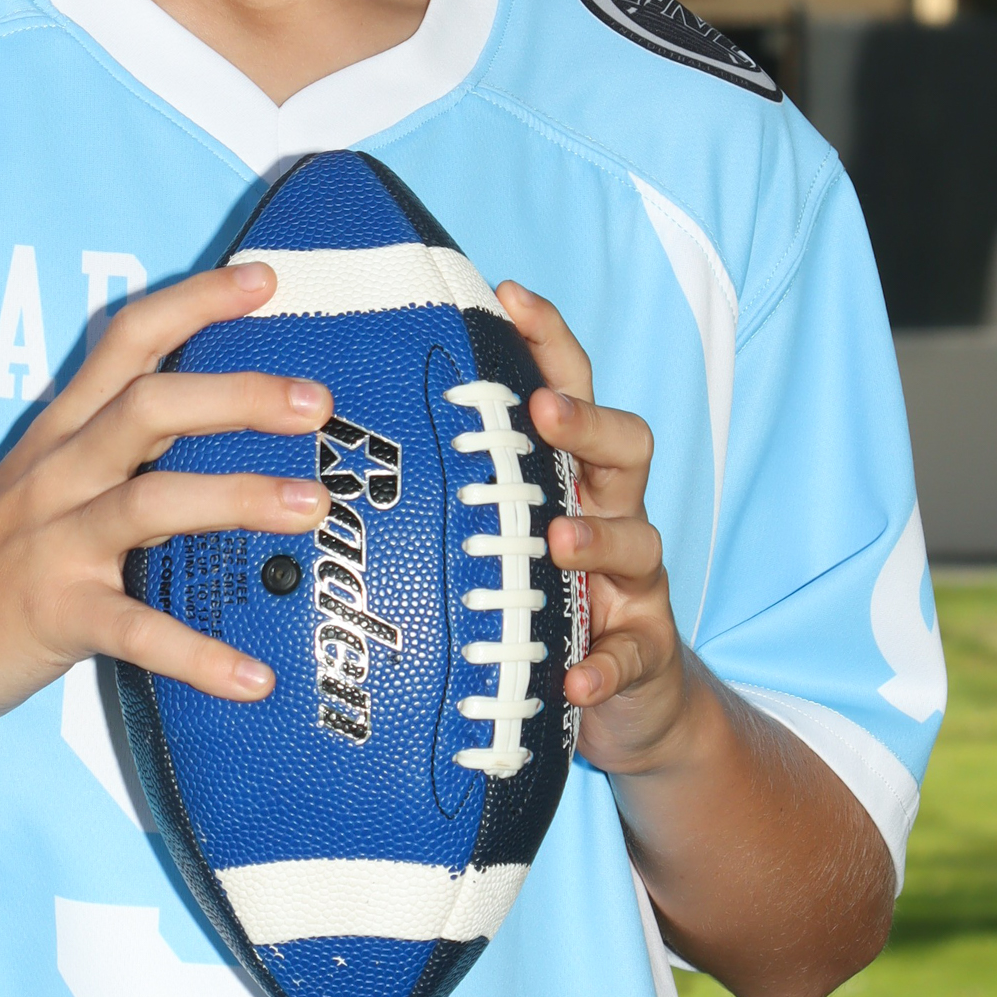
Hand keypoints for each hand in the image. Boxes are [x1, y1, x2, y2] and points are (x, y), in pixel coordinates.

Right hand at [0, 260, 330, 733]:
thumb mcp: (43, 482)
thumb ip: (122, 453)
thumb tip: (222, 428)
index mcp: (62, 433)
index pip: (127, 341)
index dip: (194, 301)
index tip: (264, 279)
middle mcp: (60, 475)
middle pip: (151, 406)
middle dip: (238, 394)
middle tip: (317, 401)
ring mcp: (54, 544)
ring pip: (151, 502)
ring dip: (237, 498)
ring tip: (312, 506)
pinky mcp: (53, 616)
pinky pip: (135, 631)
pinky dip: (198, 655)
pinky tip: (254, 679)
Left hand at [494, 280, 691, 774]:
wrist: (628, 702)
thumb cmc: (543, 599)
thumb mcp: (504, 537)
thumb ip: (459, 490)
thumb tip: (352, 440)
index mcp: (572, 475)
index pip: (570, 388)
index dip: (549, 340)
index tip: (510, 294)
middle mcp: (612, 513)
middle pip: (625, 445)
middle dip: (586, 422)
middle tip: (542, 411)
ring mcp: (635, 583)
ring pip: (638, 540)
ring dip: (598, 537)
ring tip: (558, 541)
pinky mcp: (644, 652)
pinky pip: (633, 653)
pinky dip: (605, 664)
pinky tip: (576, 677)